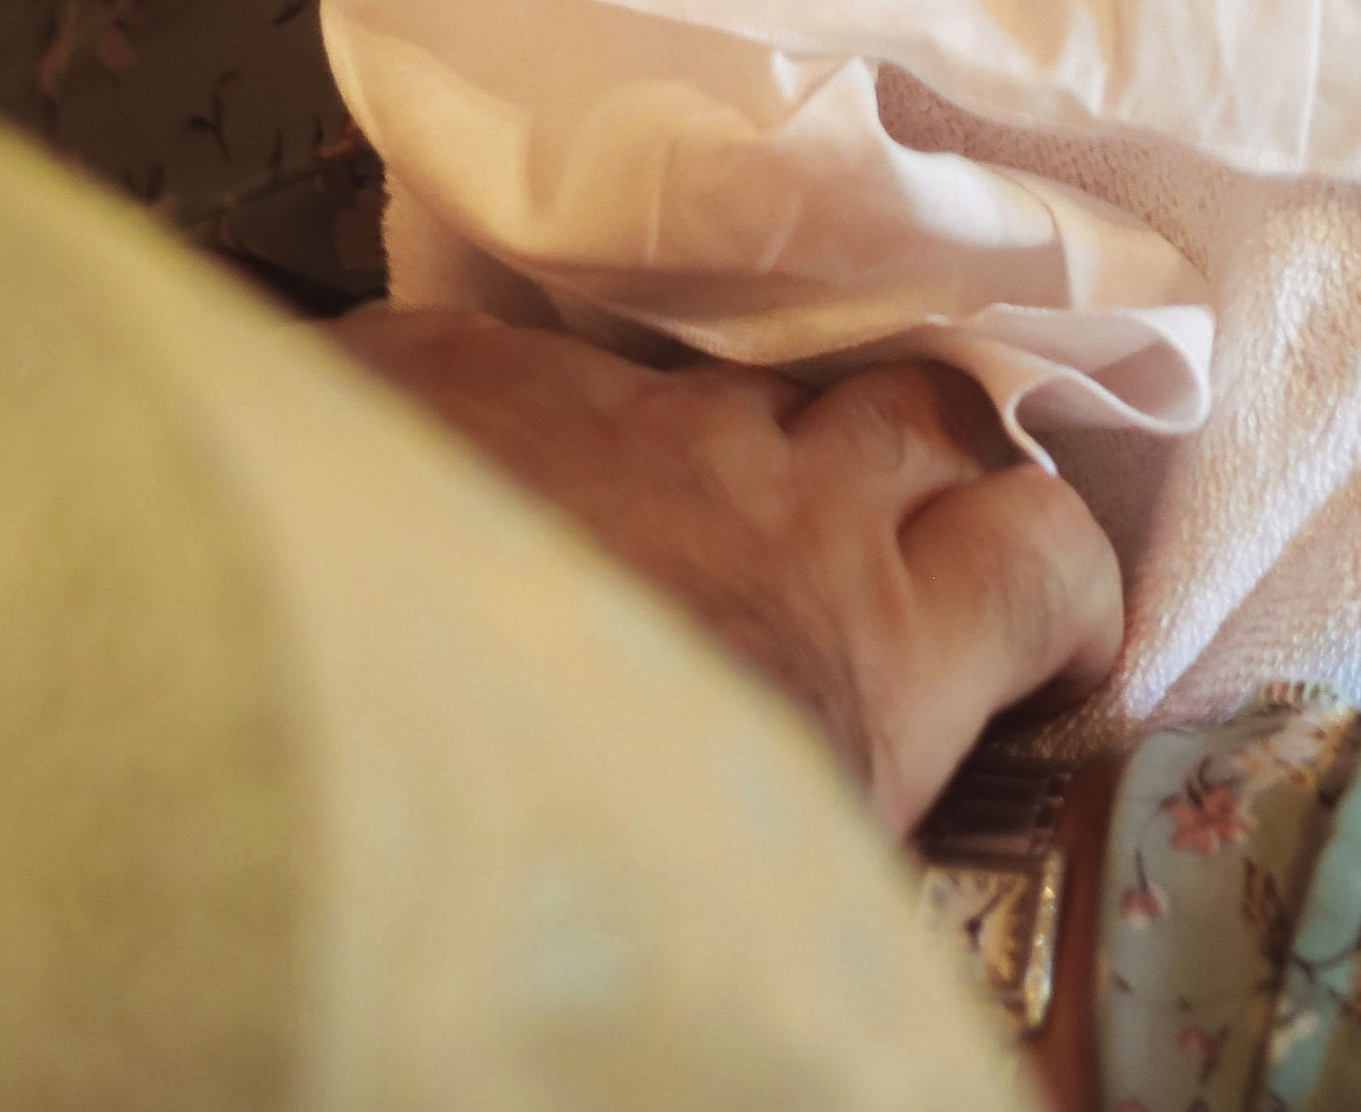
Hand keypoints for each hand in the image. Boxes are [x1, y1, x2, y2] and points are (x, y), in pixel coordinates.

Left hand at [336, 318, 1122, 831]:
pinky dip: (564, 426)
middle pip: (921, 418)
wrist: (298, 739)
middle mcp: (771, 500)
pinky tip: (508, 496)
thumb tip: (971, 994)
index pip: (1045, 551)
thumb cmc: (557, 879)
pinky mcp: (462, 369)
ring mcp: (615, 418)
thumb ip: (876, 831)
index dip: (1059, 580)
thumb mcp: (779, 887)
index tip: (1043, 627)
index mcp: (869, 648)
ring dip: (747, 451)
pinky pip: (557, 369)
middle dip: (925, 467)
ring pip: (741, 390)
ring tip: (698, 529)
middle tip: (888, 543)